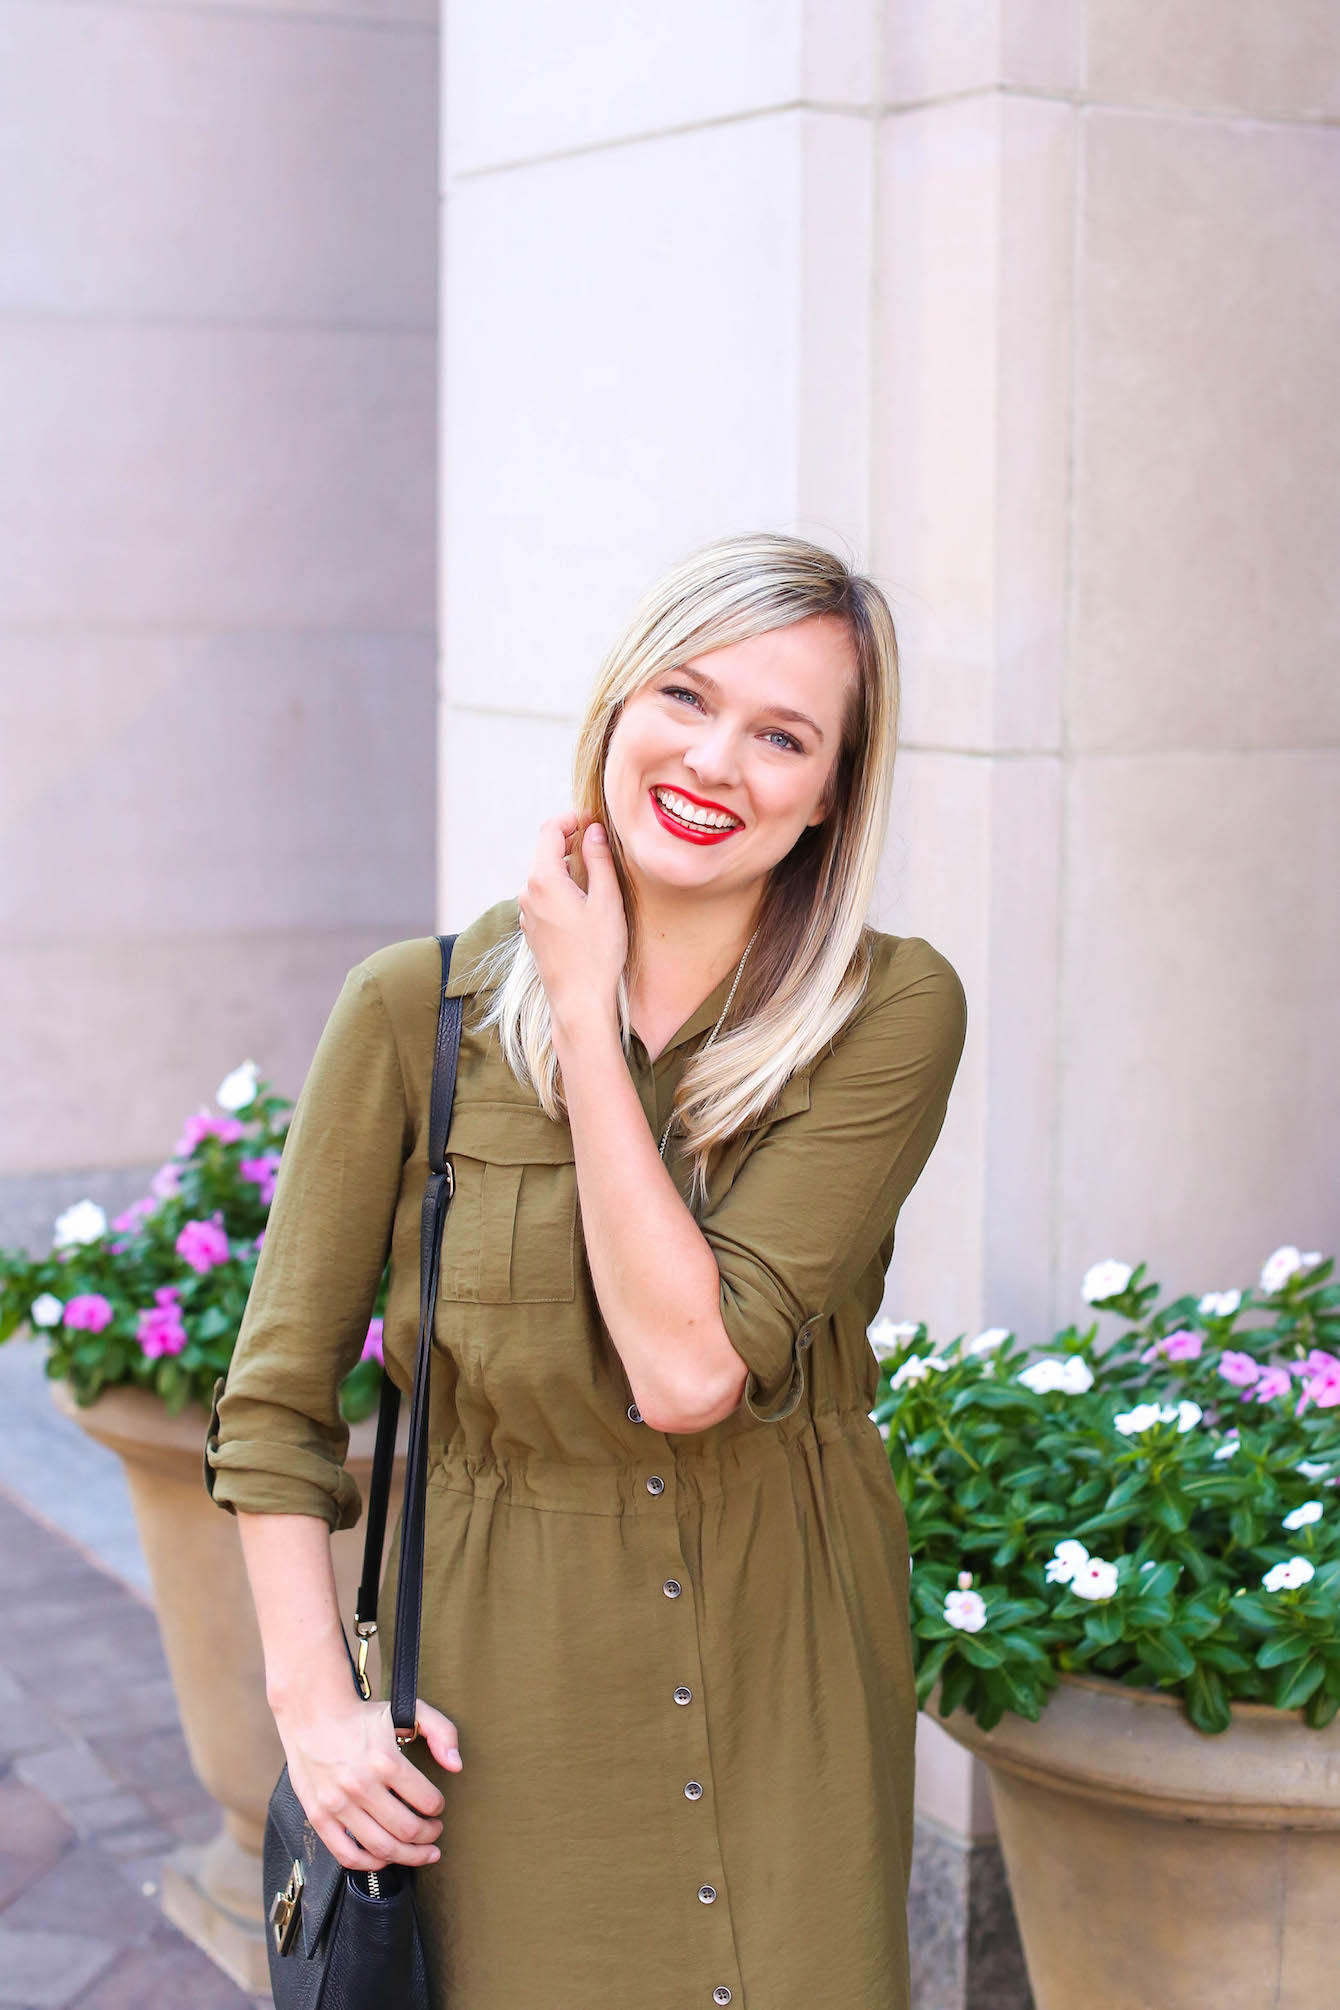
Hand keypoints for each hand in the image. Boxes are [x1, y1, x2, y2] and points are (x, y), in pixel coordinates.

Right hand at [274, 1690, 462, 1873]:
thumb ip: (441, 1731)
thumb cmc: (362, 1715)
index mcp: (385, 1760)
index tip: (438, 1807)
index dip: (439, 1808)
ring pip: (382, 1849)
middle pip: (408, 1831)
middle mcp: (361, 1786)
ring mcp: (338, 1804)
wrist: (312, 1713)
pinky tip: (384, 1858)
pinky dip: (371, 1864)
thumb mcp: (407, 1710)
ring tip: (419, 1851)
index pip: (427, 1801)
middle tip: (434, 1832)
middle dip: (429, 1836)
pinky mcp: (319, 1817)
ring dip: (409, 1856)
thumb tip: (456, 1765)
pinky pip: (347, 1856)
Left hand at [519, 812, 626, 1026]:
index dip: (571, 818)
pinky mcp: (532, 928)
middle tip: (600, 843)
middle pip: (545, 851)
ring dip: (567, 866)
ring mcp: (527, 912)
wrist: (578, 999)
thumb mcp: (606, 901)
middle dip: (571, 841)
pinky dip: (561, 887)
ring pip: (545, 874)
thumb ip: (599, 860)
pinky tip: (583, 902)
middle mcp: (527, 892)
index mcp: (543, 880)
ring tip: (596, 874)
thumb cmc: (597, 953)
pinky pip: (544, 895)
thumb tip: (593, 830)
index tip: (593, 821)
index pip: (549, 830)